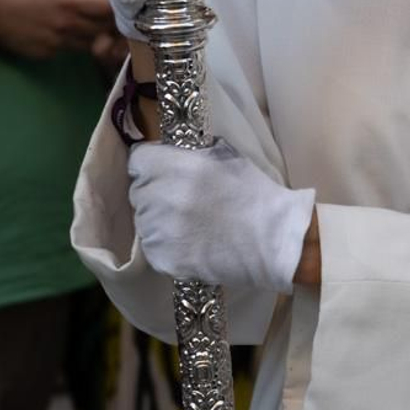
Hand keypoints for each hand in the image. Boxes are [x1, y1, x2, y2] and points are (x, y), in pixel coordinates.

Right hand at [0, 0, 115, 60]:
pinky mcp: (46, 53)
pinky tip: (60, 29)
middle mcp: (67, 25)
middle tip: (98, 10)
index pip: (107, 9)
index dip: (112, 3)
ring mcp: (57, 42)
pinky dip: (70, 41)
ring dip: (90, 33)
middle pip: (103, 28)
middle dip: (105, 19)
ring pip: (88, 42)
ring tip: (81, 20)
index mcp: (69, 1)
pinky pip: (68, 49)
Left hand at [128, 139, 314, 291]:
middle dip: (156, 192)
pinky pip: (152, 247)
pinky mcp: (161, 259)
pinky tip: (192, 242)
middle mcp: (159, 197)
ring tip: (192, 223)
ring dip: (160, 220)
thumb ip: (190, 152)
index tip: (165, 171)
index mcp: (172, 166)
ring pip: (143, 220)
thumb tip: (170, 150)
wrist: (271, 240)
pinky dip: (166, 245)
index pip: (138, 159)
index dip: (152, 164)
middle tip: (184, 200)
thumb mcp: (224, 155)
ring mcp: (157, 231)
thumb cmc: (252, 193)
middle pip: (139, 190)